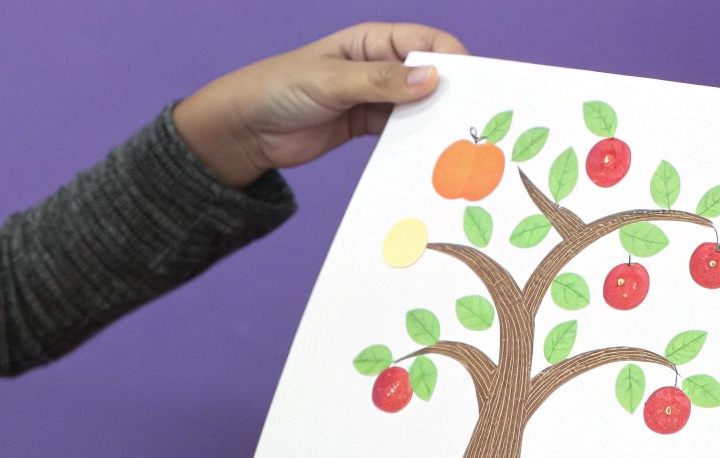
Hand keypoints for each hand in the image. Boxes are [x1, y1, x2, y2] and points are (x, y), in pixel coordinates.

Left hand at [173, 21, 467, 187]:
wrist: (246, 130)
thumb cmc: (280, 88)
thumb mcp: (332, 81)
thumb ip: (381, 82)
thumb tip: (432, 79)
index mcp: (372, 41)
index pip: (426, 43)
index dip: (454, 61)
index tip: (473, 86)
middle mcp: (380, 66)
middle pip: (430, 76)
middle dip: (451, 94)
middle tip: (473, 120)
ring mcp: (376, 97)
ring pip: (419, 106)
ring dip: (435, 122)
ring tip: (457, 143)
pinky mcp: (369, 127)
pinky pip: (402, 132)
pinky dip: (416, 141)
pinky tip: (430, 155)